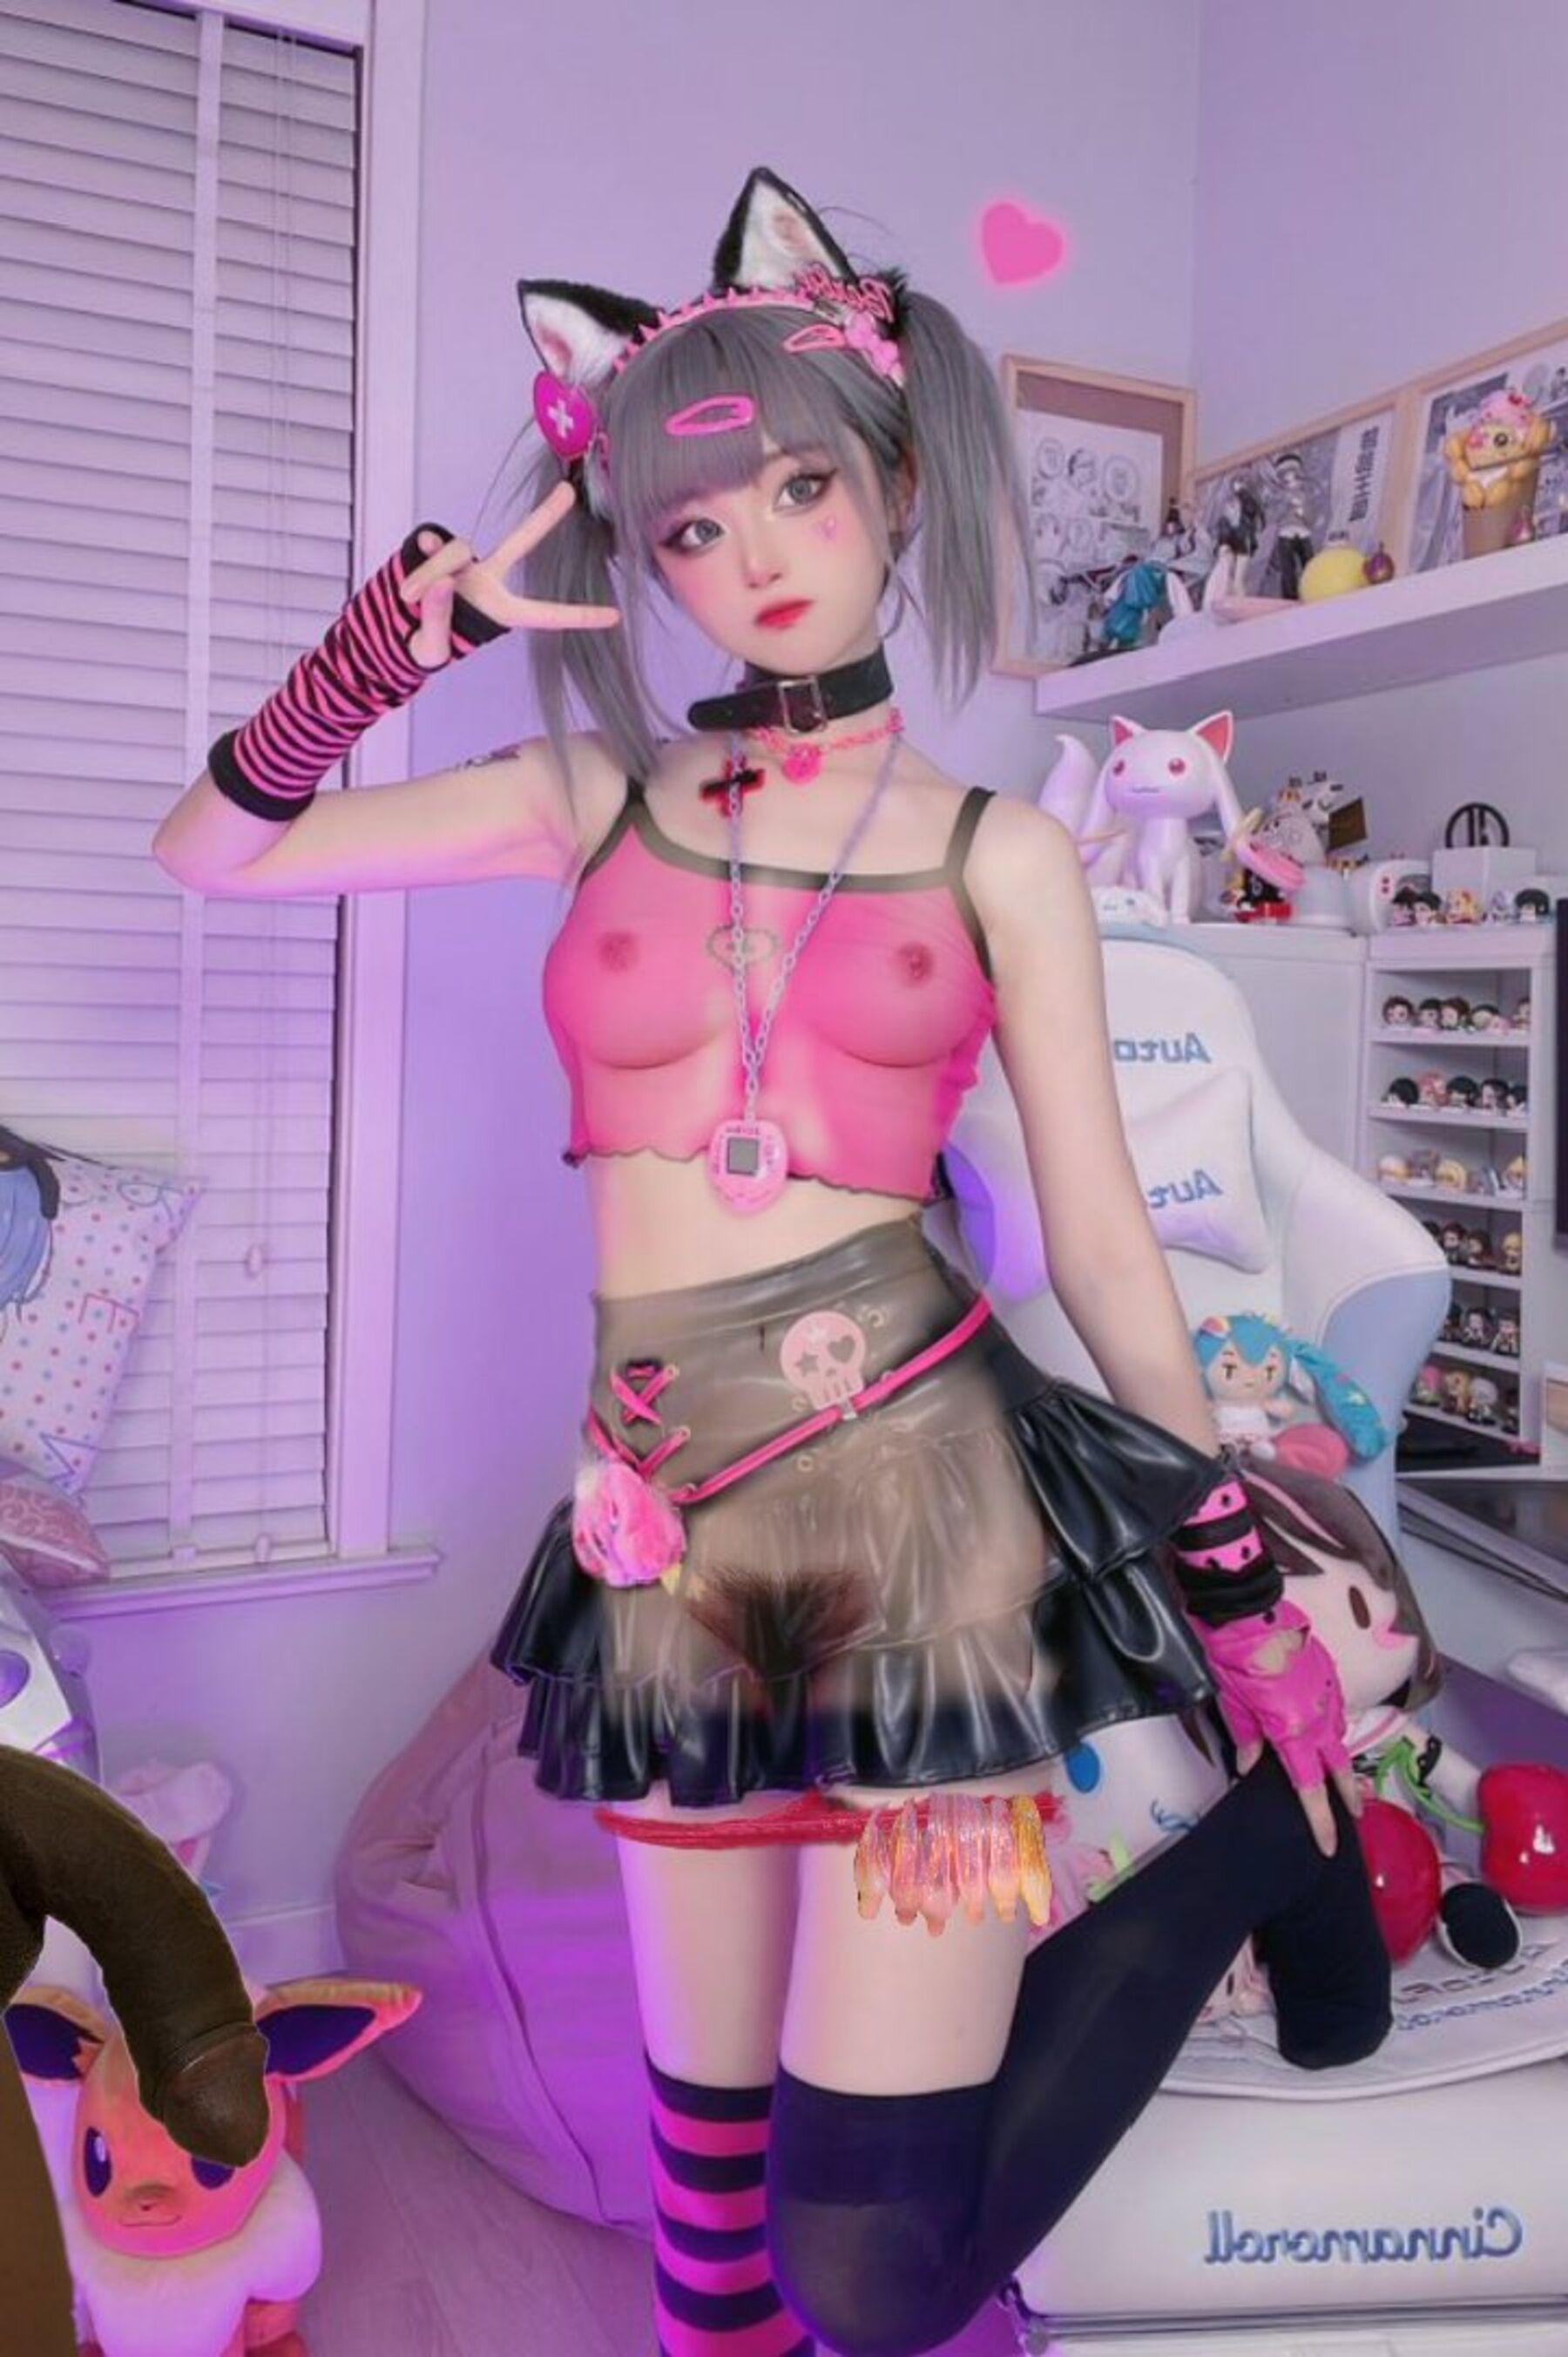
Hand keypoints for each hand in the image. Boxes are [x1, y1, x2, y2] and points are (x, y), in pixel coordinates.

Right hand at [400, 486, 620, 664]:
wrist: (393, 630)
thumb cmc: (423, 646)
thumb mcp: (432, 645)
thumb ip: (437, 615)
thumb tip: (443, 580)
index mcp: (500, 611)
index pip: (545, 614)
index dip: (579, 616)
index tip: (615, 616)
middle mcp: (488, 579)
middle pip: (520, 541)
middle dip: (544, 517)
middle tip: (569, 491)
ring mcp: (462, 561)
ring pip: (454, 553)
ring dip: (427, 579)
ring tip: (409, 602)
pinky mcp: (436, 549)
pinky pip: (431, 547)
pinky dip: (417, 567)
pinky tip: (407, 585)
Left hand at [1198, 1601, 1362, 1857]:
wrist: (1250, 1611)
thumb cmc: (1234, 1659)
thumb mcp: (1232, 1704)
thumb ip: (1247, 1738)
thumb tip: (1250, 1764)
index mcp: (1292, 1731)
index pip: (1309, 1786)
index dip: (1320, 1819)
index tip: (1329, 1845)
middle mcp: (1318, 1718)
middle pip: (1338, 1766)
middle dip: (1348, 1794)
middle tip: (1355, 1815)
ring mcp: (1327, 1695)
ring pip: (1339, 1736)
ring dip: (1340, 1758)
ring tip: (1340, 1778)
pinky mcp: (1329, 1673)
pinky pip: (1336, 1709)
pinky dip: (1333, 1725)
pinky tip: (1327, 1729)